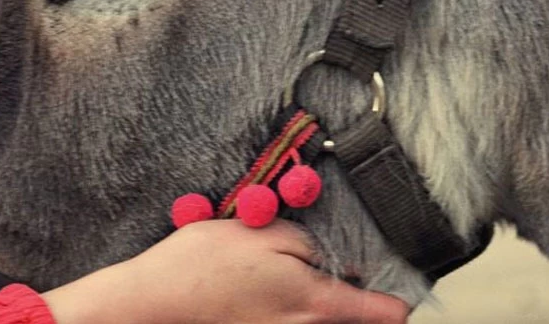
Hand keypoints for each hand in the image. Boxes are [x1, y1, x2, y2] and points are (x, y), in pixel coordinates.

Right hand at [42, 220, 408, 323]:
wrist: (150, 305)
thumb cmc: (201, 267)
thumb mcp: (263, 232)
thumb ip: (311, 245)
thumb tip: (340, 260)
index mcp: (318, 304)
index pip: (389, 314)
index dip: (398, 292)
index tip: (397, 274)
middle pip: (357, 322)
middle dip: (357, 294)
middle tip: (336, 263)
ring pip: (324, 322)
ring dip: (322, 300)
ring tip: (291, 272)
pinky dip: (294, 309)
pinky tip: (265, 288)